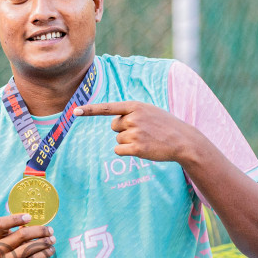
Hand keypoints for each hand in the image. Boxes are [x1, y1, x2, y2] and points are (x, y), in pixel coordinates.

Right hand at [0, 213, 54, 257]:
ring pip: (29, 248)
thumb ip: (20, 232)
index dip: (14, 218)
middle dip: (39, 230)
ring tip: (53, 239)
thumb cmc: (15, 256)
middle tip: (50, 230)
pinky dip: (45, 253)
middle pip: (21, 234)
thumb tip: (40, 219)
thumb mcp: (13, 244)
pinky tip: (51, 250)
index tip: (30, 217)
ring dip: (44, 242)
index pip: (0, 224)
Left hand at [75, 99, 199, 163]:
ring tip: (146, 139)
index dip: (89, 110)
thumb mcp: (149, 112)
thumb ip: (131, 113)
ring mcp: (134, 133)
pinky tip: (142, 149)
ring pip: (118, 140)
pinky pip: (119, 151)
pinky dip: (126, 152)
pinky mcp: (136, 148)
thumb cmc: (165, 125)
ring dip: (128, 142)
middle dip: (123, 130)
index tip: (74, 111)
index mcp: (135, 106)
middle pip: (113, 126)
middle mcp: (133, 118)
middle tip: (143, 132)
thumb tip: (113, 124)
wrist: (183, 140)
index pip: (107, 108)